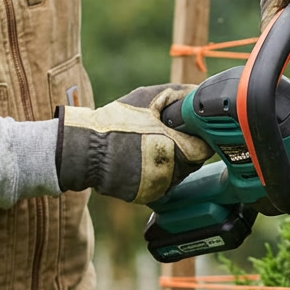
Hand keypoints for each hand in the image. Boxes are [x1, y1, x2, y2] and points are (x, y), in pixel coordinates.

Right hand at [55, 85, 211, 203]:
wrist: (84, 151)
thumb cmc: (116, 123)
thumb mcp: (146, 98)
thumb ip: (177, 94)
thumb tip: (197, 93)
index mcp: (177, 148)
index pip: (205, 148)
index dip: (200, 137)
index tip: (192, 130)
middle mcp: (172, 171)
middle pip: (194, 162)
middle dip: (188, 149)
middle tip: (171, 137)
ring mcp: (160, 186)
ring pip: (180, 174)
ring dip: (175, 162)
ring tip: (154, 147)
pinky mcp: (148, 196)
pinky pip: (164, 184)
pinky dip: (160, 174)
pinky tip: (145, 161)